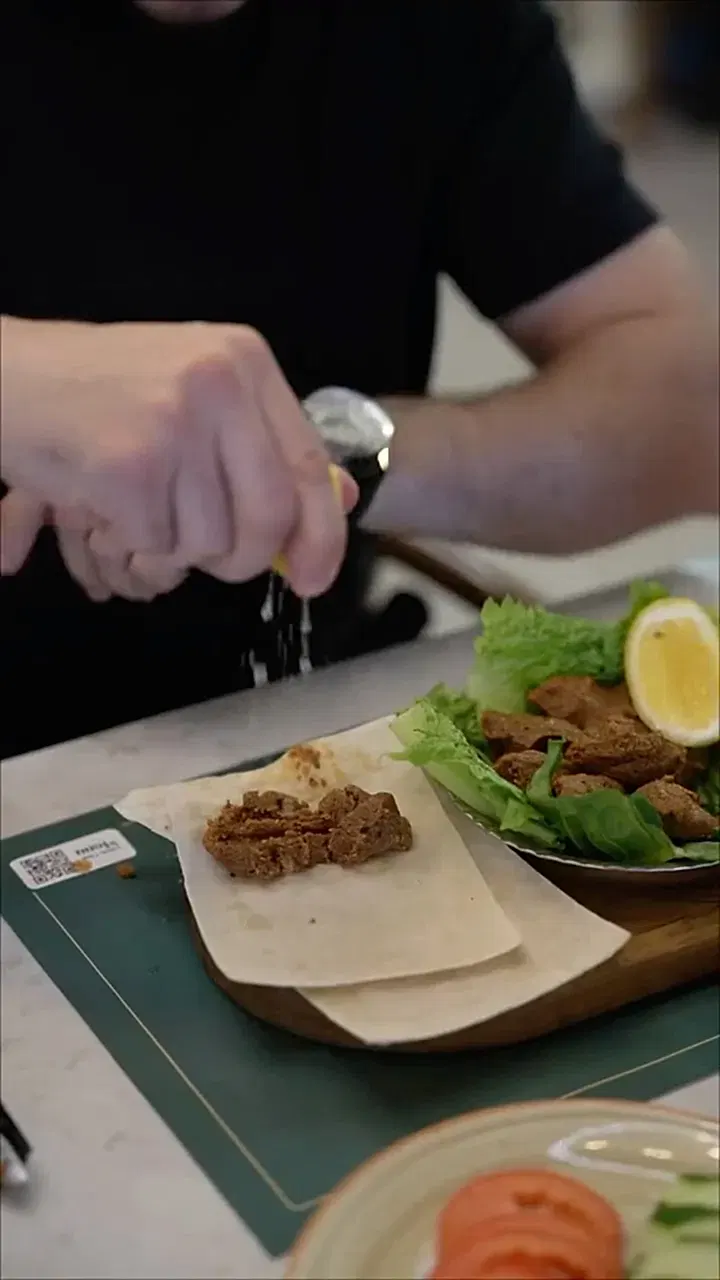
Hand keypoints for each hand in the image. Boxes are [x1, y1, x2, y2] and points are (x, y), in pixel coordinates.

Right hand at [1, 319, 356, 596]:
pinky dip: (127, 541)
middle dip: (241, 558)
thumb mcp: (193, 394)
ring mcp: (174, 423)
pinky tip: (102, 501)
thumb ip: (263, 446)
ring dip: (169, 546)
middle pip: (269, 517)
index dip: (322, 533)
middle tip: (207, 557)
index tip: (315, 578)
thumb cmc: (97, 392)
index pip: (308, 464)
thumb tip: (341, 503)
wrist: (3, 378)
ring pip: (208, 541)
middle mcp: (219, 384)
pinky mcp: (130, 466)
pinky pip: (154, 544)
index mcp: (243, 360)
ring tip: (134, 503)